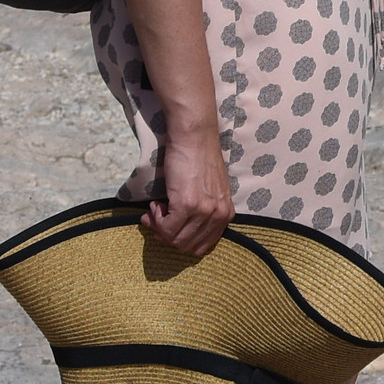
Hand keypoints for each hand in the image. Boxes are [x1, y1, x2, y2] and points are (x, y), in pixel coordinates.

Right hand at [143, 120, 234, 255]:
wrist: (194, 138)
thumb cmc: (199, 159)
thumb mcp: (212, 191)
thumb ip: (203, 212)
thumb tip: (178, 232)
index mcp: (226, 213)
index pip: (203, 245)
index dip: (182, 241)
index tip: (168, 230)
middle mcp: (218, 215)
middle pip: (187, 246)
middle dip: (168, 236)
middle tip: (156, 221)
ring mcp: (203, 210)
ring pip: (175, 239)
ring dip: (160, 227)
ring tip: (156, 210)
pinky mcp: (187, 204)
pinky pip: (166, 227)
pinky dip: (156, 220)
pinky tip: (156, 204)